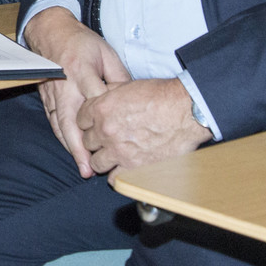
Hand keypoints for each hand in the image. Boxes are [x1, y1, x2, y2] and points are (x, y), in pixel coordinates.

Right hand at [22, 7, 130, 177]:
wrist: (49, 32)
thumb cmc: (80, 42)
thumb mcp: (106, 53)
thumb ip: (118, 78)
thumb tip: (132, 102)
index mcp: (81, 70)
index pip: (95, 97)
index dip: (106, 117)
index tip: (119, 135)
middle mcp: (64, 85)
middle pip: (71, 120)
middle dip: (80, 147)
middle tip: (90, 168)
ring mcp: (52, 93)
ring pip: (60, 125)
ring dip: (71, 148)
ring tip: (83, 167)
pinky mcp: (46, 97)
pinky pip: (53, 121)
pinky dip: (63, 138)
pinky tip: (72, 151)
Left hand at [78, 78, 212, 176]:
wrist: (185, 111)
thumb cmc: (161, 96)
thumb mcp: (127, 86)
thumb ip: (108, 93)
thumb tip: (101, 96)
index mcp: (101, 109)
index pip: (80, 121)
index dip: (89, 123)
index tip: (96, 126)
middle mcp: (105, 131)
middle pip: (87, 142)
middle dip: (95, 141)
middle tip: (107, 141)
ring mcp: (119, 151)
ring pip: (97, 162)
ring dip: (103, 160)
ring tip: (113, 157)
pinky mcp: (134, 167)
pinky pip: (115, 178)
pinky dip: (117, 175)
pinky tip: (123, 169)